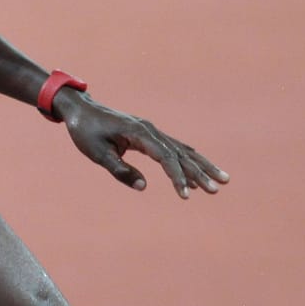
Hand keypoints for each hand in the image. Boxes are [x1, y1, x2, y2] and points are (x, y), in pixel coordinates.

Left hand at [55, 92, 229, 198]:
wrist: (81, 110)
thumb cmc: (86, 131)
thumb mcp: (97, 153)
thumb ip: (120, 170)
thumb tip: (143, 186)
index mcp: (139, 133)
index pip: (166, 157)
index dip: (178, 177)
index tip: (186, 195)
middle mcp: (150, 130)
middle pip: (181, 153)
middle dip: (200, 172)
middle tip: (218, 189)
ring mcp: (152, 132)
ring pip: (183, 150)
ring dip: (202, 166)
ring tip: (223, 181)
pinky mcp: (149, 135)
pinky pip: (174, 149)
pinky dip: (189, 161)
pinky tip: (200, 172)